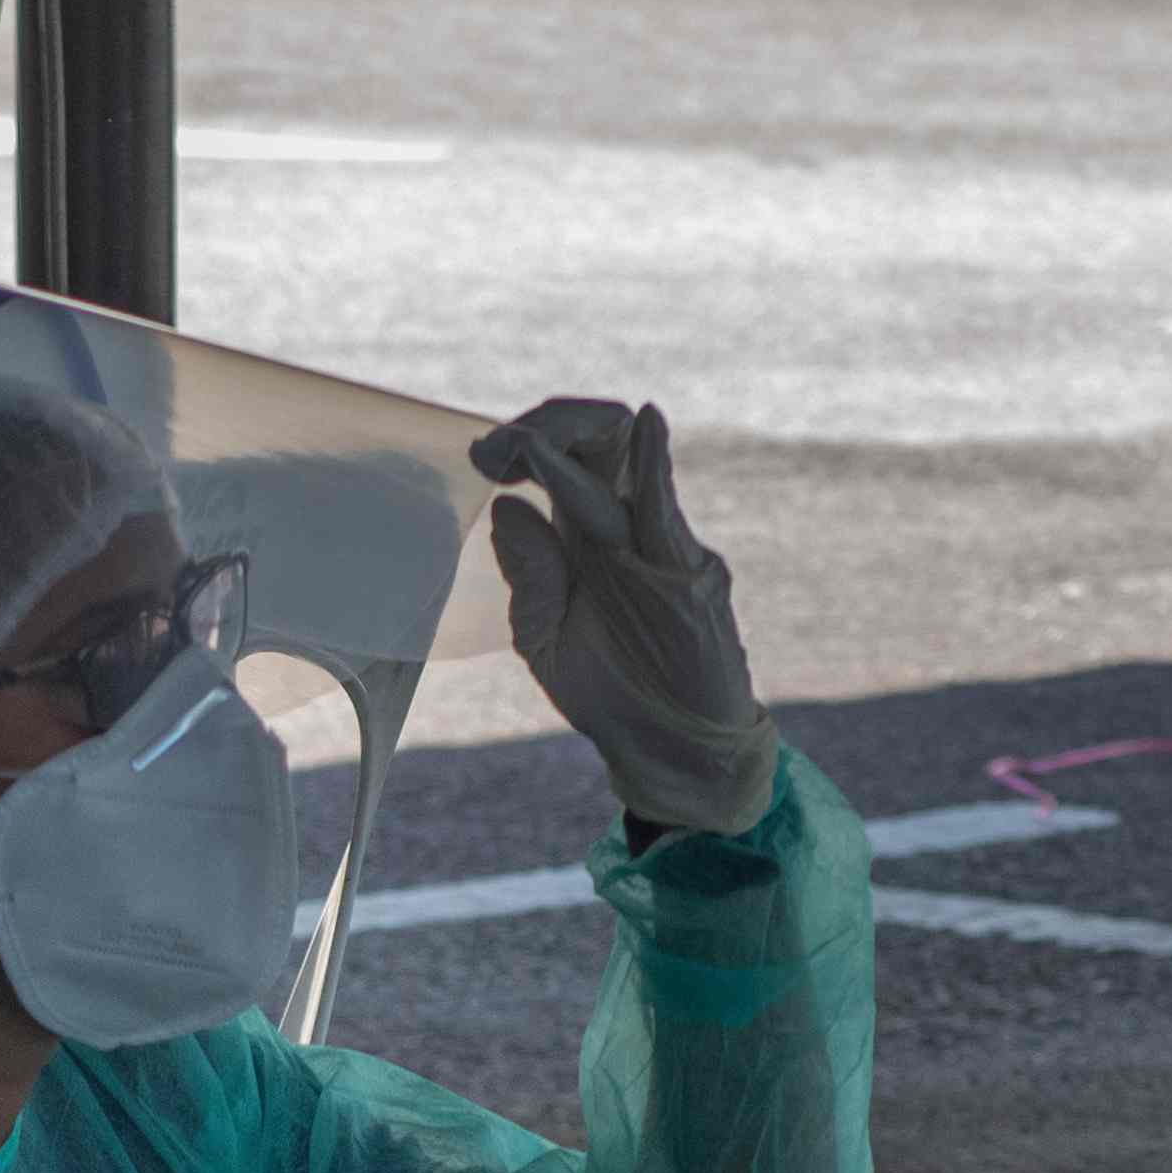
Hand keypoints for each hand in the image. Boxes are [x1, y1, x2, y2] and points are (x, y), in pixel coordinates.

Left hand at [472, 397, 779, 840]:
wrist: (668, 749)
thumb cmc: (612, 691)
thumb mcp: (545, 636)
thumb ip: (528, 575)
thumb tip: (507, 508)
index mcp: (584, 536)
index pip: (561, 457)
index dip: (521, 442)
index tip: (482, 458)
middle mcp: (623, 527)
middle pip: (598, 439)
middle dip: (548, 423)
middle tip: (501, 448)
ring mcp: (658, 545)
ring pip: (628, 462)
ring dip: (581, 436)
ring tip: (535, 441)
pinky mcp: (689, 573)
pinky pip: (667, 513)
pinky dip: (655, 466)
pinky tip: (647, 429)